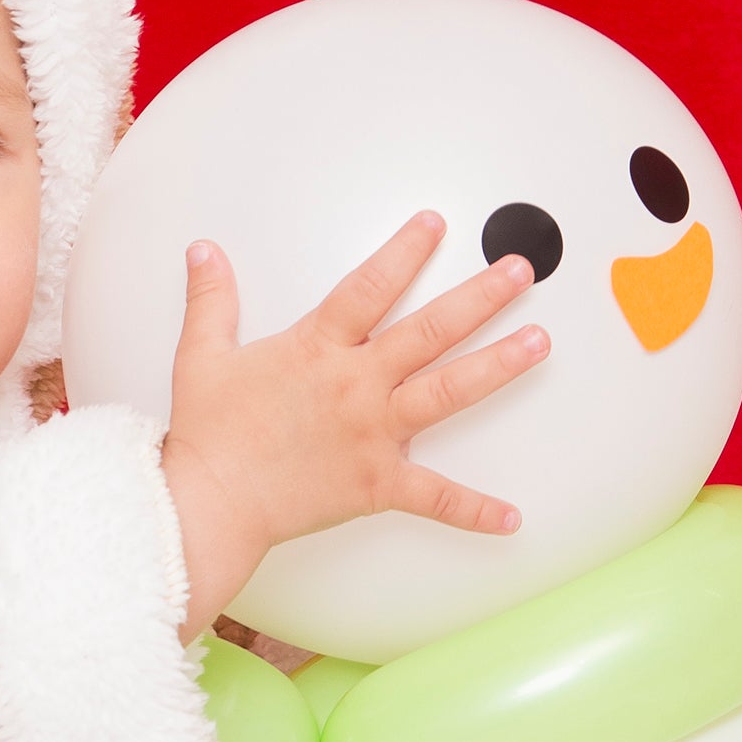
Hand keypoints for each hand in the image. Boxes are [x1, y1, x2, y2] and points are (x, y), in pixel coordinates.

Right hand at [159, 214, 548, 641]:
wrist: (208, 503)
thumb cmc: (207, 435)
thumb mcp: (201, 356)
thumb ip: (211, 300)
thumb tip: (204, 253)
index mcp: (317, 349)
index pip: (370, 287)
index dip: (404, 252)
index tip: (435, 224)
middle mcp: (356, 385)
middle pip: (430, 330)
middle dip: (480, 296)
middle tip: (521, 270)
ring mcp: (373, 434)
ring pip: (448, 392)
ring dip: (498, 366)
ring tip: (540, 342)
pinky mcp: (377, 484)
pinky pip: (435, 498)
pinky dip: (474, 510)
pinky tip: (512, 517)